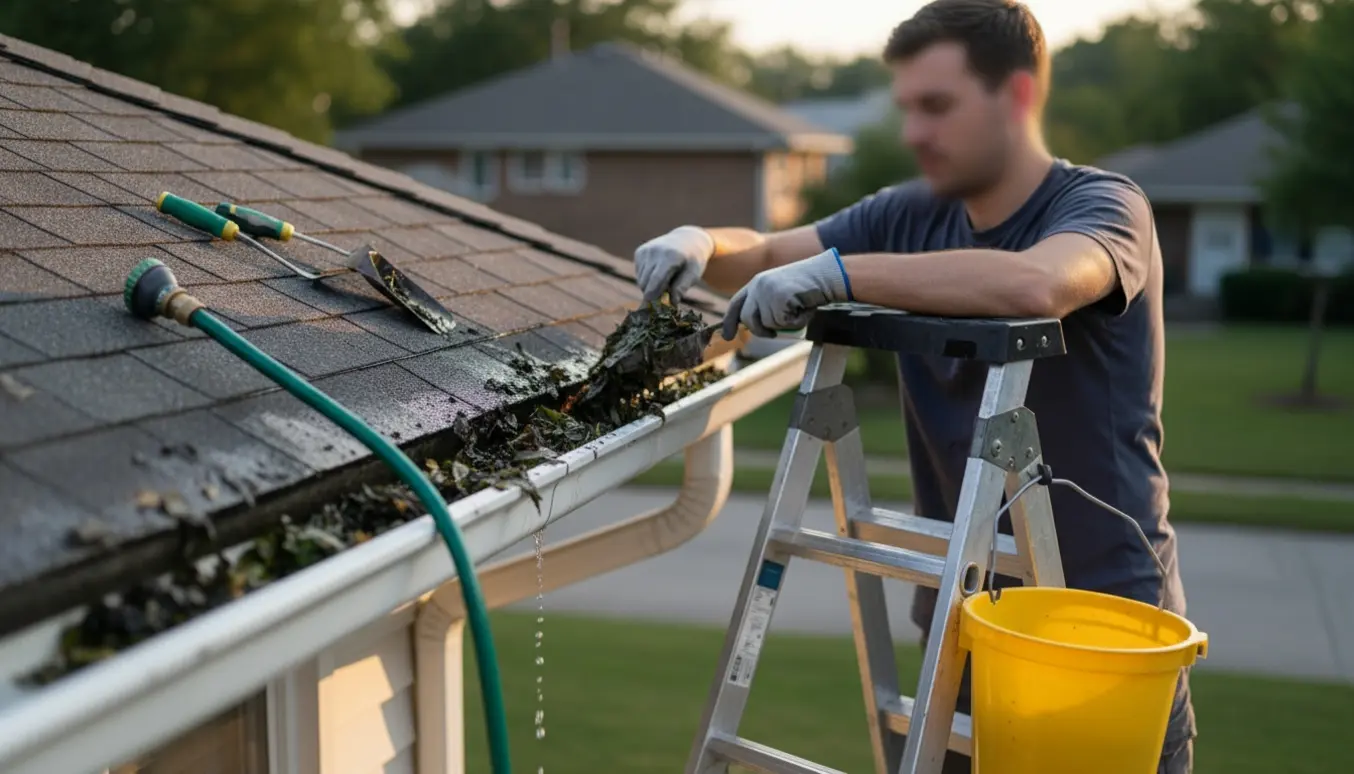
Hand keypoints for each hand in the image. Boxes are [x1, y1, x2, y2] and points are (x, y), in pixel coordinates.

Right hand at [634, 225, 714, 304]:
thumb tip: (671, 302)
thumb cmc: (693, 260)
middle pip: (646, 283)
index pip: (656, 281)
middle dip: (653, 294)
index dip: (653, 297)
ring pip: (641, 280)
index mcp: (670, 256)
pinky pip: (639, 274)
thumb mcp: (694, 274)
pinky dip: (647, 278)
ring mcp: (645, 250)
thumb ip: (682, 287)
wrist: (687, 240)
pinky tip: (658, 273)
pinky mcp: (640, 251)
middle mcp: (655, 251)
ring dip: (650, 287)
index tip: (655, 310)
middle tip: (665, 298)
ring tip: (665, 282)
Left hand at [721, 248, 851, 339]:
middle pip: (748, 319)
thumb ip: (766, 306)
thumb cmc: (808, 287)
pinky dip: (797, 322)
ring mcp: (768, 291)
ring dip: (785, 324)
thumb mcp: (781, 293)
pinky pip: (784, 323)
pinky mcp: (779, 297)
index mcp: (756, 282)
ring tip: (798, 308)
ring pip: (768, 324)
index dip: (729, 321)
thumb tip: (755, 326)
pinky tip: (804, 308)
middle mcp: (758, 285)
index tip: (727, 336)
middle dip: (761, 331)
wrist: (826, 275)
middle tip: (774, 334)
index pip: (736, 303)